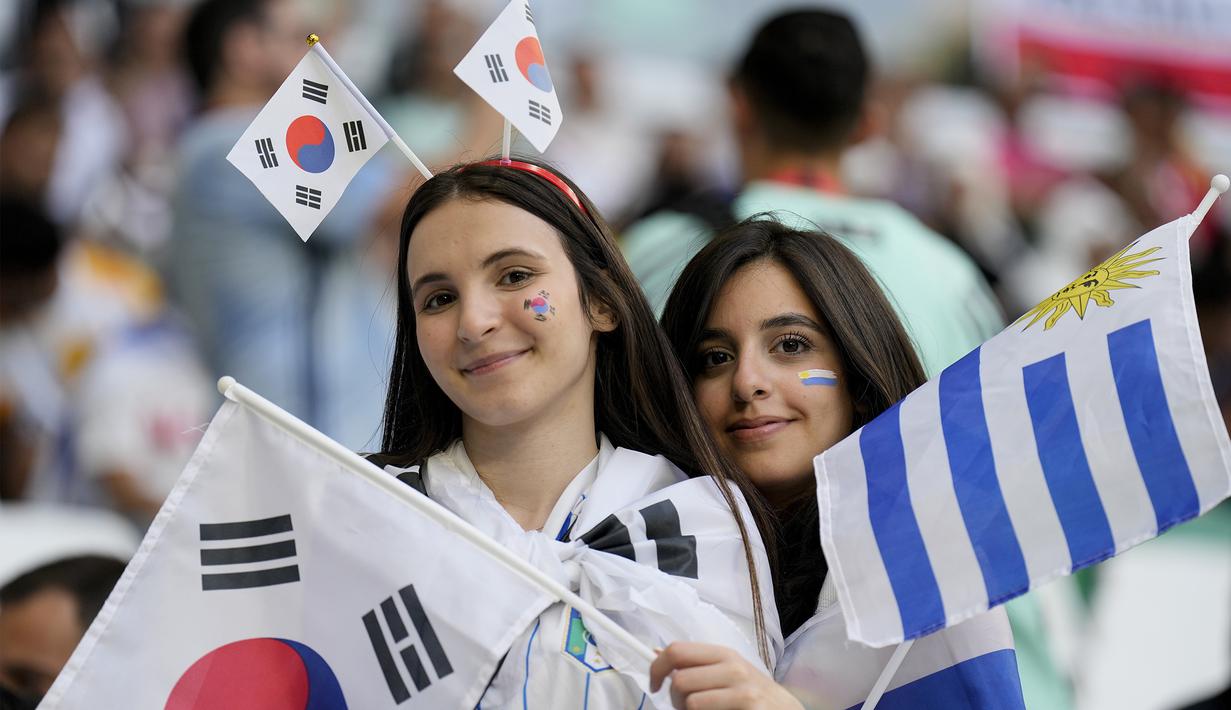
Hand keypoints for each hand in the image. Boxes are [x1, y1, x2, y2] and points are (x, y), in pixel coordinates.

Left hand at [649, 642, 803, 708]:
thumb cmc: (751, 692)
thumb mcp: (726, 670)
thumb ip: (696, 664)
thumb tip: (655, 653)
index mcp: (723, 654)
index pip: (677, 651)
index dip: (656, 668)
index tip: (654, 684)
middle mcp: (733, 668)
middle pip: (679, 681)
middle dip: (674, 699)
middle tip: (683, 707)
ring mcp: (743, 691)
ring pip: (691, 703)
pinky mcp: (749, 709)